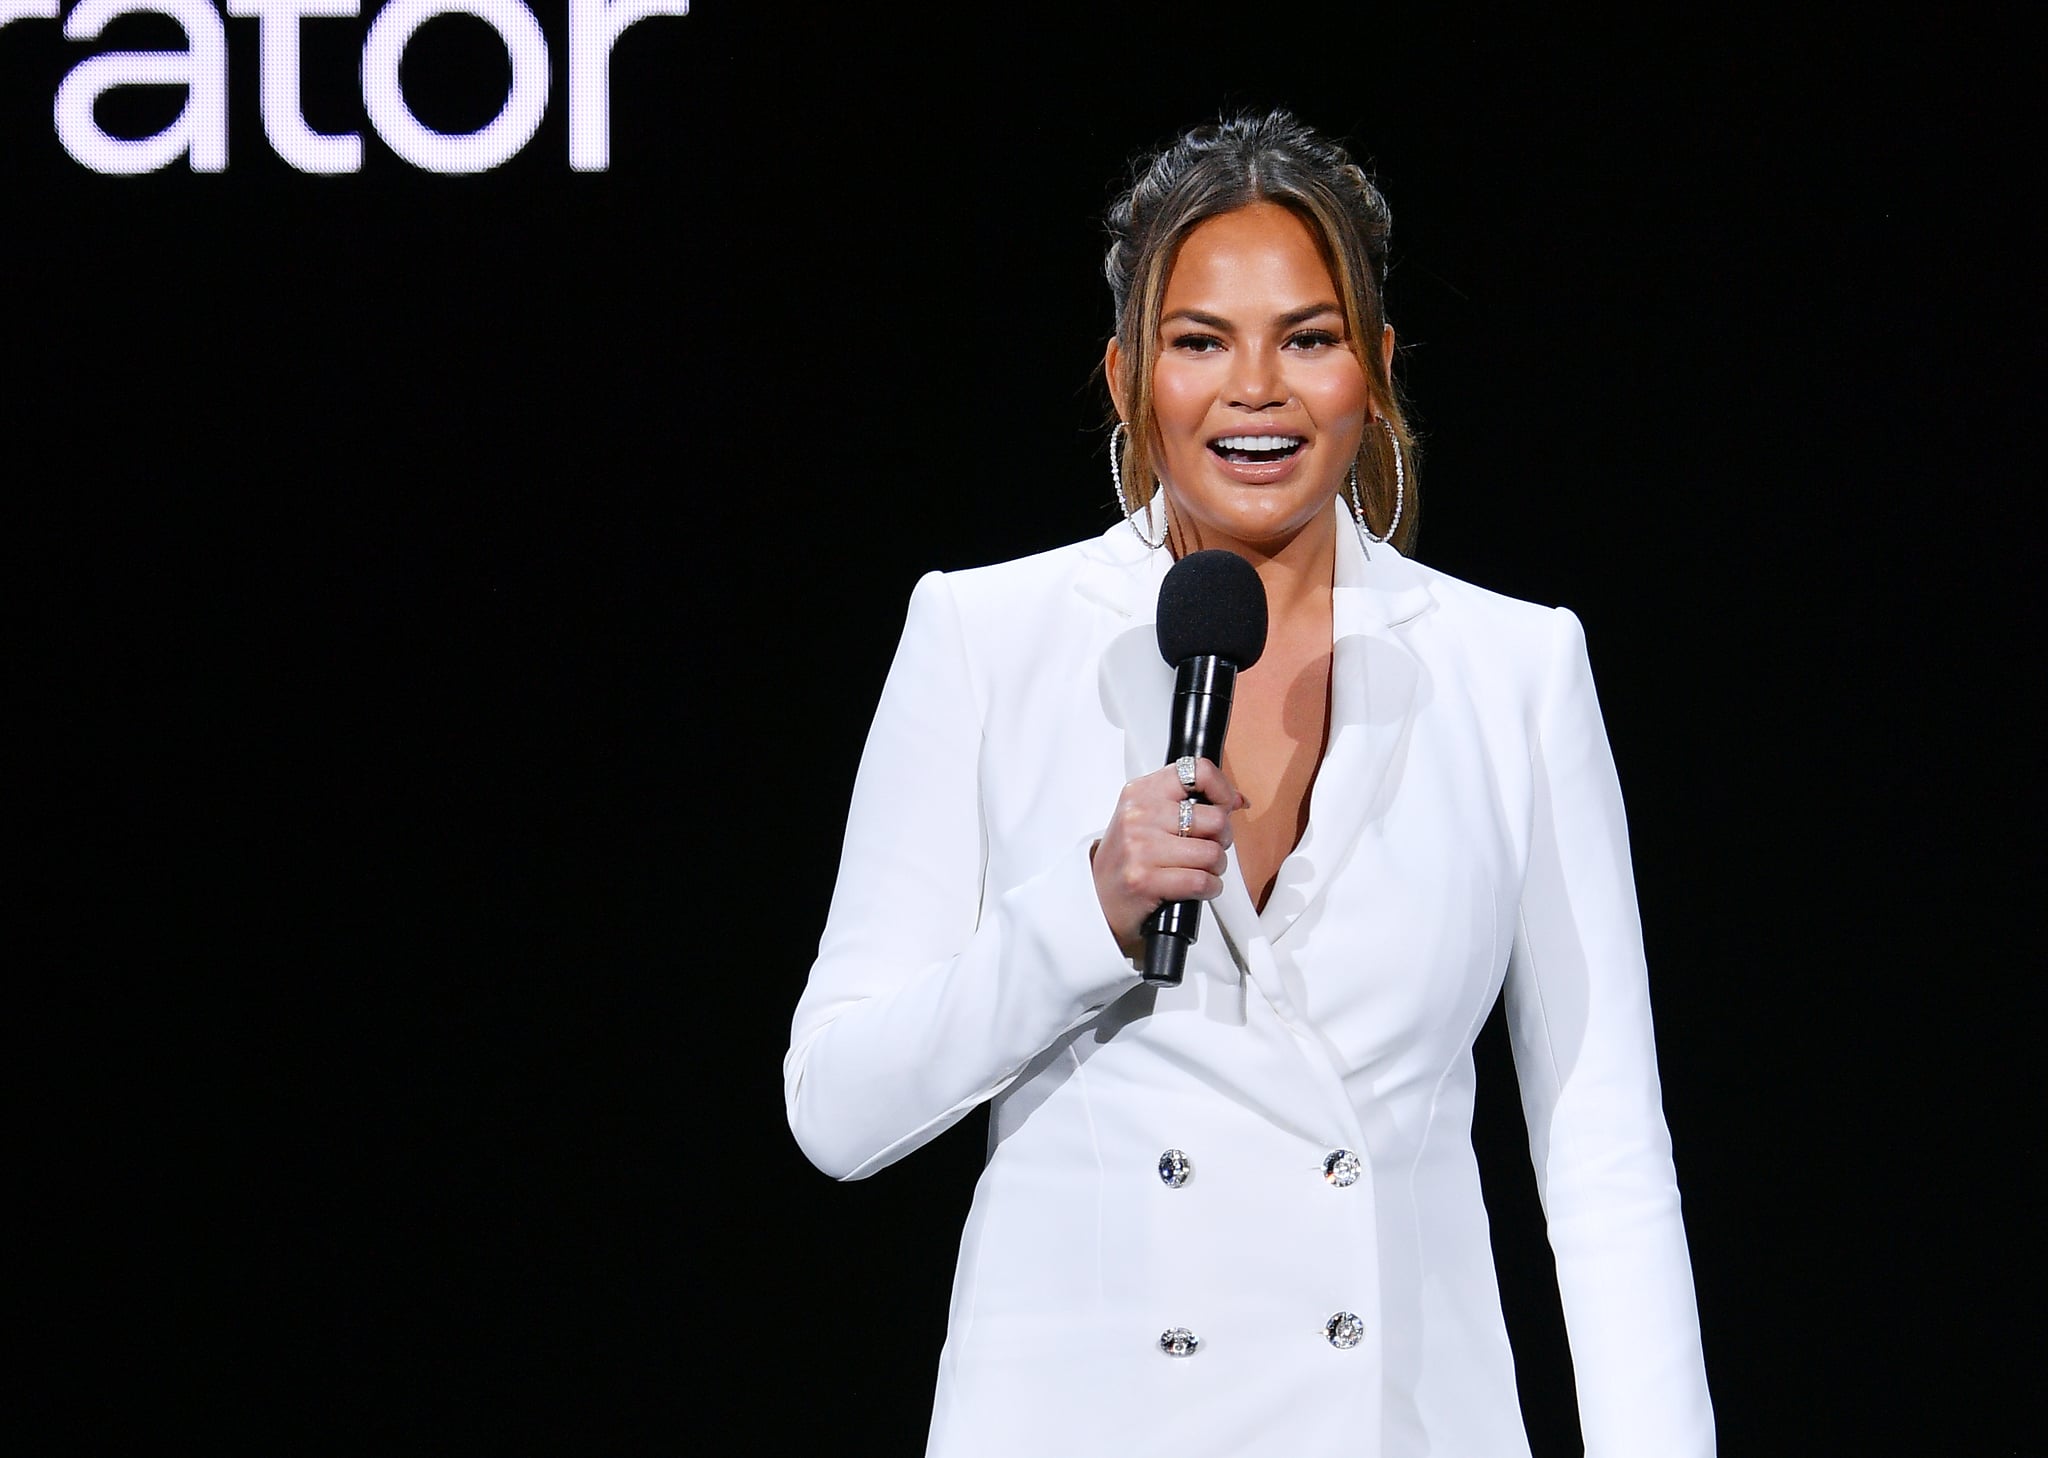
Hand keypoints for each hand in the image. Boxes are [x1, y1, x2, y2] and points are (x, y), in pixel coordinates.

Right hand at [1091, 758, 1248, 958]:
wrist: (1096, 898)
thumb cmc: (1128, 857)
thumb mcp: (1146, 817)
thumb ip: (1186, 802)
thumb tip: (1237, 800)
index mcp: (1140, 792)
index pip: (1196, 771)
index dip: (1221, 790)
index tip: (1224, 806)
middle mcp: (1139, 815)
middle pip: (1214, 819)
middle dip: (1222, 839)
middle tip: (1209, 847)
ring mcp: (1140, 848)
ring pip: (1212, 853)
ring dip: (1216, 868)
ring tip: (1201, 870)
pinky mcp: (1145, 880)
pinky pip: (1202, 881)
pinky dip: (1210, 888)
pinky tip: (1198, 888)